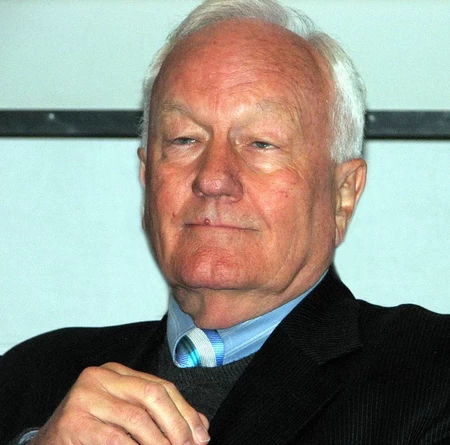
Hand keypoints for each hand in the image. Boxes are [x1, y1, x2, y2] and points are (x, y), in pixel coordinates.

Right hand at [29, 362, 209, 444]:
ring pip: (136, 418)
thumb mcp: (127, 416)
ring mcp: (85, 396)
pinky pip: (115, 438)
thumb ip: (160, 416)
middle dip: (178, 424)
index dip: (185, 411)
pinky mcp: (73, 421)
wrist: (49, 444)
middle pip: (152, 394)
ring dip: (160, 442)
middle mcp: (100, 376)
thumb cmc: (91, 430)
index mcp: (116, 372)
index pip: (160, 386)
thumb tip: (200, 426)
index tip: (201, 435)